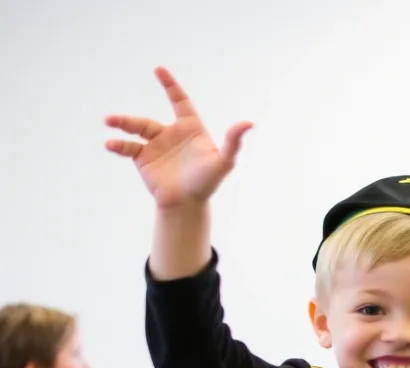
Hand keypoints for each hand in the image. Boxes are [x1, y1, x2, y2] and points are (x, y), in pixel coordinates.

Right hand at [105, 67, 252, 208]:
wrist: (188, 203)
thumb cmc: (208, 182)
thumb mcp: (224, 161)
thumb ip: (233, 141)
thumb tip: (249, 123)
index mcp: (190, 128)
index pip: (179, 101)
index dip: (170, 86)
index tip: (159, 70)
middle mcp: (170, 133)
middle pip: (147, 120)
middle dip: (130, 119)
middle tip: (114, 118)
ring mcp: (155, 145)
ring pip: (135, 129)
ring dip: (121, 125)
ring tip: (109, 122)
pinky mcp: (143, 158)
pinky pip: (128, 147)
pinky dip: (118, 145)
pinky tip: (110, 145)